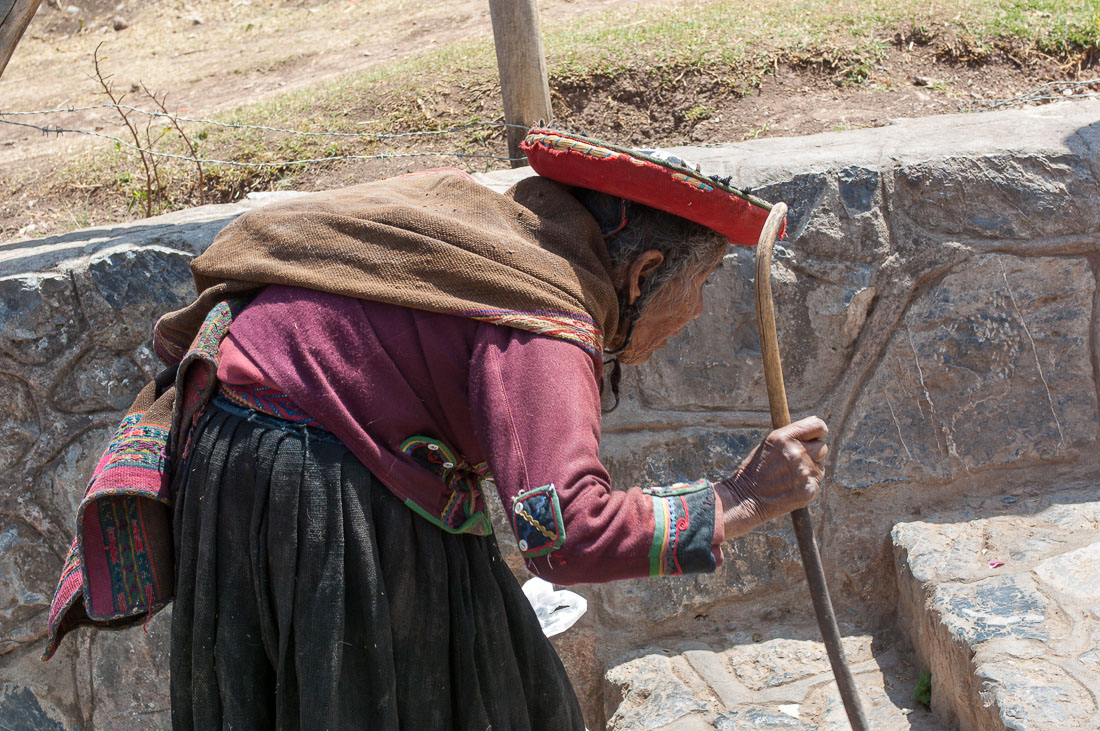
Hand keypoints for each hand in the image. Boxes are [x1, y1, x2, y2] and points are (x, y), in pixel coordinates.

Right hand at [715, 416, 827, 538]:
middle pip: (822, 447)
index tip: (814, 437)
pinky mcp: (809, 489)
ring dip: (809, 471)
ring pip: (820, 467)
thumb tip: (816, 424)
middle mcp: (796, 453)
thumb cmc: (757, 469)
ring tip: (789, 476)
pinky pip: (816, 483)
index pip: (818, 426)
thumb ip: (792, 436)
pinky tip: (790, 488)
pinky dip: (806, 486)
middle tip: (796, 461)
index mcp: (784, 438)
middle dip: (813, 453)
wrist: (746, 497)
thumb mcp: (770, 444)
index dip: (819, 431)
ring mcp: (804, 472)